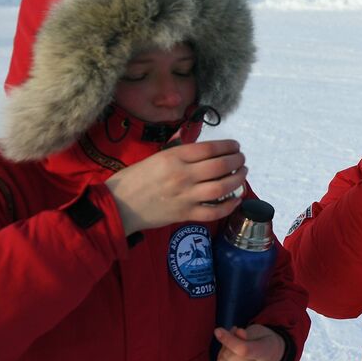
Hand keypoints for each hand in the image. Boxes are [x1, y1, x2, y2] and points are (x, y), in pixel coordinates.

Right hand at [104, 139, 246, 233]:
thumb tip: (201, 146)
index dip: (227, 146)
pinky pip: (213, 211)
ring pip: (221, 188)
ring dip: (237, 180)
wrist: (118, 205)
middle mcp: (182, 175)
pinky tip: (236, 199)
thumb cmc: (135, 178)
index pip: (209, 148)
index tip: (235, 146)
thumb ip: (179, 151)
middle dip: (236, 161)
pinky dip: (228, 206)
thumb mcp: (156, 156)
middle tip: (241, 160)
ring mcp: (185, 196)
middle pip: (220, 166)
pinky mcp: (185, 214)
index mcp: (174, 157)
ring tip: (242, 174)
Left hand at [214, 325, 284, 360]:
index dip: (228, 339)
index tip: (218, 330)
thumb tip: (236, 332)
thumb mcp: (257, 331)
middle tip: (234, 337)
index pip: (243, 349)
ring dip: (223, 354)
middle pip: (229, 356)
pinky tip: (231, 359)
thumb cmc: (262, 340)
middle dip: (227, 343)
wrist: (272, 356)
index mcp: (265, 354)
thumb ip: (246, 332)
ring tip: (233, 348)